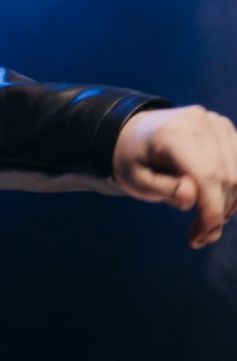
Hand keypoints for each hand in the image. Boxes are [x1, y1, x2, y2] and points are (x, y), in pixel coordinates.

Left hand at [112, 103, 236, 246]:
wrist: (136, 132)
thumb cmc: (134, 159)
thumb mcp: (135, 180)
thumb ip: (163, 189)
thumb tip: (191, 197)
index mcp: (174, 133)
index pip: (206, 175)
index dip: (211, 210)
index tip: (202, 237)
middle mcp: (201, 122)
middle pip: (227, 176)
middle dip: (219, 212)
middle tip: (202, 238)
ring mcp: (218, 123)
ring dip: (229, 204)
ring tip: (207, 224)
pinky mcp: (227, 130)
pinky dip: (234, 190)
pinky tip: (217, 205)